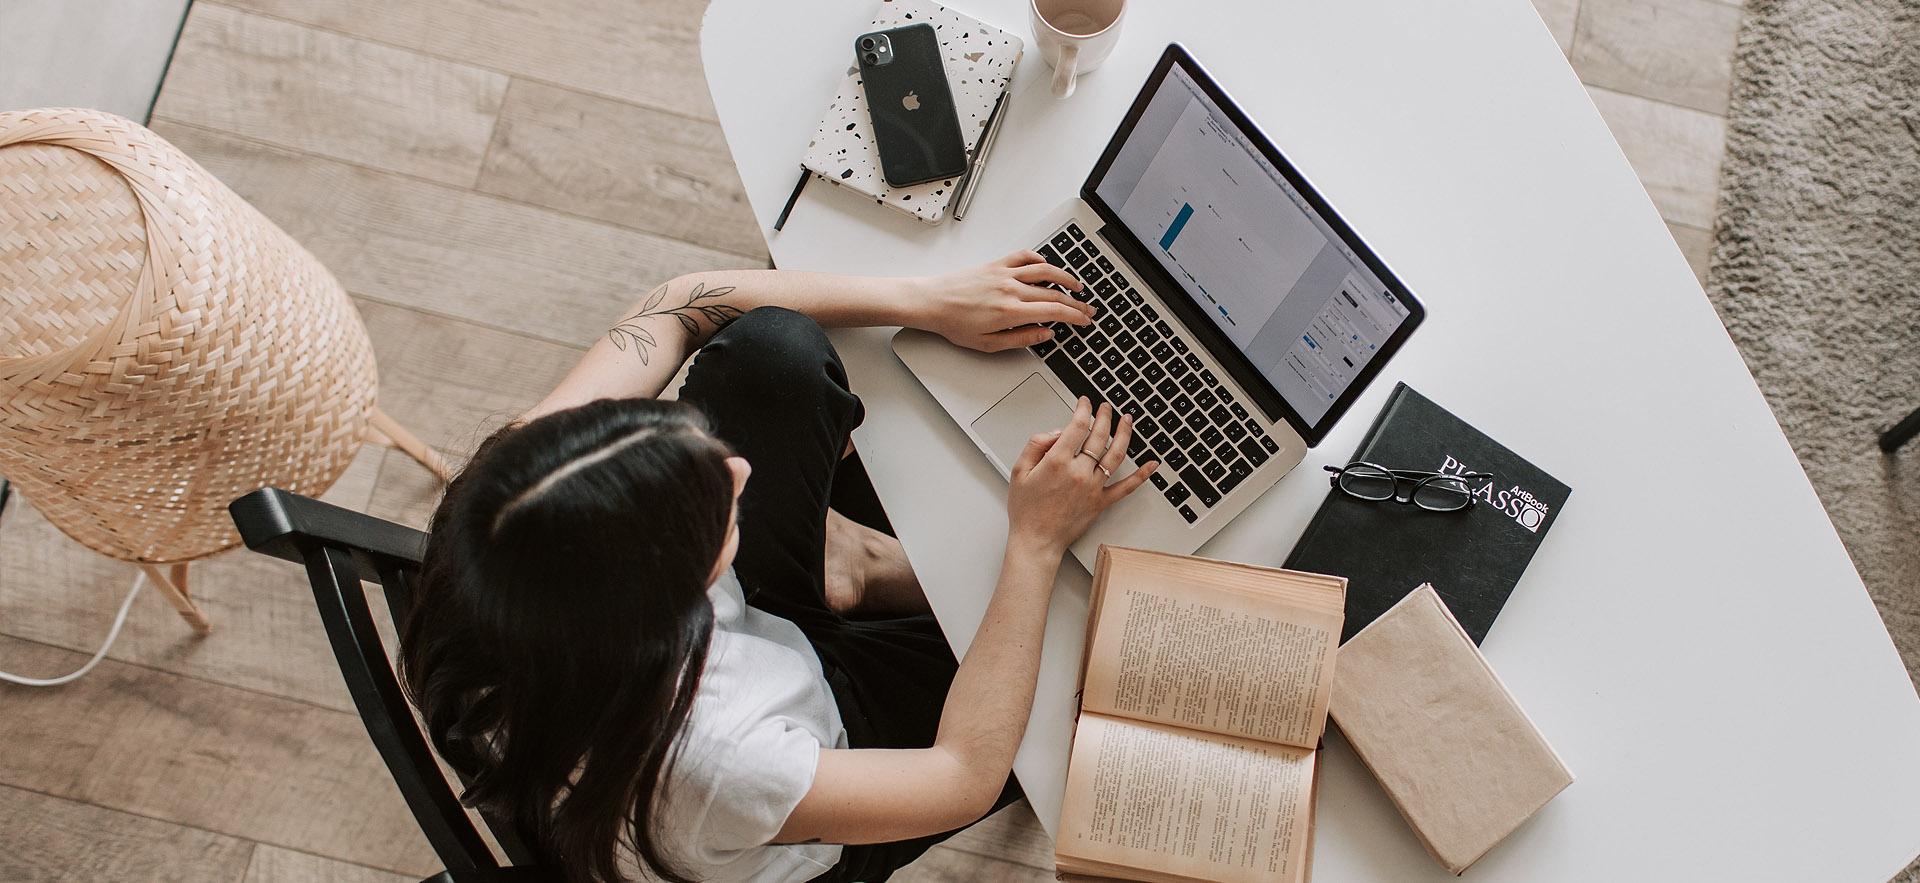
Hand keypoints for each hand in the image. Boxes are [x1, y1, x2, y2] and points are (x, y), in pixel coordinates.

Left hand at [910, 251, 1095, 351]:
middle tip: (1087, 309)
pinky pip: (1024, 256)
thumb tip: (1045, 334)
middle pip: (1054, 292)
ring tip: (1076, 286)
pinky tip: (1046, 266)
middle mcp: (1011, 289)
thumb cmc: (954, 323)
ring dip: (1065, 277)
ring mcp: (1004, 274)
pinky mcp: (996, 264)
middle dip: (1075, 302)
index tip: (1085, 320)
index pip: (1054, 311)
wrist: (931, 302)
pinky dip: (1039, 259)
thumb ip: (1021, 339)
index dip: (1075, 316)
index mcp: (1011, 311)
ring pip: (1045, 270)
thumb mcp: (988, 344)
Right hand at [1005, 397, 1158, 557]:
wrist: (1036, 540)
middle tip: (1106, 407)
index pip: (1077, 426)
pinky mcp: (1101, 502)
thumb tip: (1056, 432)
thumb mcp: (1019, 470)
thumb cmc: (1026, 510)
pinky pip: (1126, 487)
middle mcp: (1078, 472)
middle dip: (1104, 416)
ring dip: (1124, 433)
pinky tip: (1151, 464)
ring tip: (1126, 420)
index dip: (1083, 409)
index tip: (1085, 403)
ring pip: (1116, 455)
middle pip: (1099, 435)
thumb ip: (1036, 445)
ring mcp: (1093, 487)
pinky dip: (1141, 475)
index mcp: (1057, 462)